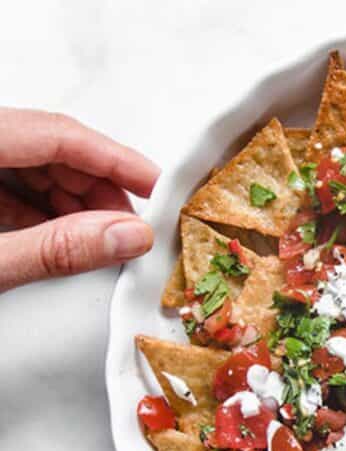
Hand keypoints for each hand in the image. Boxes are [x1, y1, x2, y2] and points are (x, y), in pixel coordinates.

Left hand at [0, 108, 158, 291]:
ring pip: (32, 165)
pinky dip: (39, 209)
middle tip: (129, 230)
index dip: (116, 160)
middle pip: (50, 148)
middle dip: (98, 189)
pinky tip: (58, 236)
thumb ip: (55, 248)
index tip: (158, 187)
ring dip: (72, 203)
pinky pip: (8, 180)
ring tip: (98, 240)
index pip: (59, 134)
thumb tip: (124, 237)